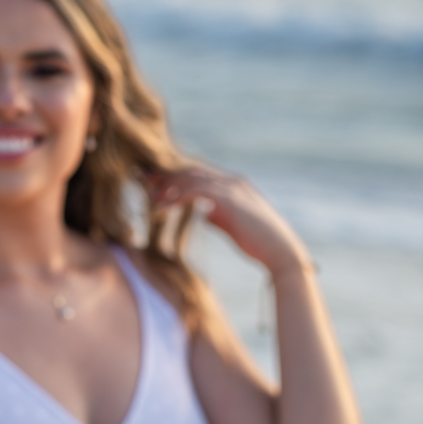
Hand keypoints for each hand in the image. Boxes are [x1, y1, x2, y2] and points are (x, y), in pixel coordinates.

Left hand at [144, 165, 311, 277]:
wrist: (282, 253)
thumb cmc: (259, 243)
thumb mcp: (232, 223)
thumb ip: (216, 213)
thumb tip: (200, 212)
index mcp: (234, 184)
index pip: (197, 172)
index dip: (174, 175)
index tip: (152, 182)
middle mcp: (231, 180)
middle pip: (190, 170)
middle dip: (164, 175)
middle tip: (140, 181)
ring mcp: (231, 187)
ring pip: (189, 178)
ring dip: (166, 187)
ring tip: (148, 200)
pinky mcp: (228, 199)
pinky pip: (192, 192)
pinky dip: (173, 199)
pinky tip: (159, 209)